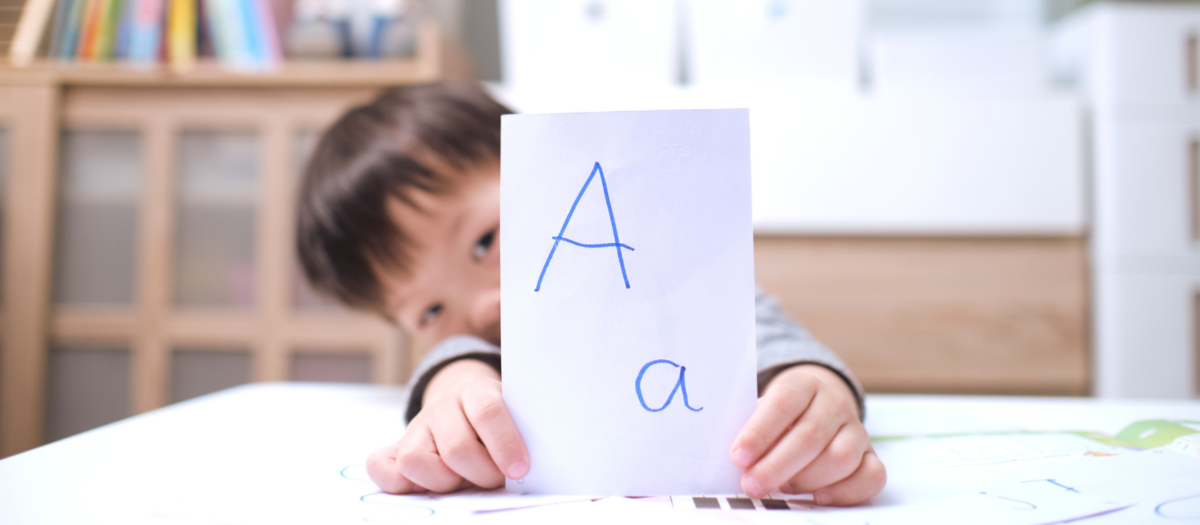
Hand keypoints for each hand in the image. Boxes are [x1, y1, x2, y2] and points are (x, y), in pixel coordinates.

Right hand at [366, 358, 529, 492]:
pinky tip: (425, 487)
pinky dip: (398, 483)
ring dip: (445, 482)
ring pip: (416, 460)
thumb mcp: (515, 416)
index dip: (504, 444)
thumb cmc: (497, 421)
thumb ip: (519, 434)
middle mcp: (441, 405)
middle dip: (482, 474)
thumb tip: (520, 467)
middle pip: (456, 448)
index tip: (519, 469)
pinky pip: (379, 465)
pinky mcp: (396, 447)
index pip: (488, 411)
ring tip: (464, 482)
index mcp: (475, 389)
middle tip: (496, 479)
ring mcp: (416, 426)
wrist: (465, 402)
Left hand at [730, 365, 885, 504]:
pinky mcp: (871, 455)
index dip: (759, 432)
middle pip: (810, 435)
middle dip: (776, 465)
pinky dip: (845, 492)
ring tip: (784, 487)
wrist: (817, 409)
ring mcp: (857, 430)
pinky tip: (819, 497)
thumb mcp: (762, 412)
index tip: (738, 457)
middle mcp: (835, 403)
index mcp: (804, 385)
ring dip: (807, 479)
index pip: (783, 402)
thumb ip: (752, 430)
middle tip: (752, 484)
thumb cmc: (780, 418)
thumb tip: (739, 461)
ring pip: (841, 458)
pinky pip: (871, 476)